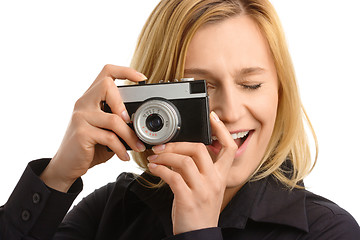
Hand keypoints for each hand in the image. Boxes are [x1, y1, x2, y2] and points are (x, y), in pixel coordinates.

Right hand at [40, 65, 146, 191]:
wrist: (66, 165)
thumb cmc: (89, 146)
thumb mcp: (104, 130)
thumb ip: (117, 121)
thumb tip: (141, 123)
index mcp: (90, 98)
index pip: (106, 72)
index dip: (125, 71)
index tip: (141, 78)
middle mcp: (83, 103)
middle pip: (106, 85)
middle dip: (124, 103)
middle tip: (131, 122)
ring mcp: (81, 117)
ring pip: (114, 119)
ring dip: (130, 136)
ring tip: (137, 147)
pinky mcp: (81, 133)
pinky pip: (109, 138)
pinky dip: (121, 148)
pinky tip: (124, 156)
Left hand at [147, 111, 236, 234]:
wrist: (197, 236)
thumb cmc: (199, 212)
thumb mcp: (206, 188)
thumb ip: (199, 170)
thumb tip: (180, 152)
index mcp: (221, 177)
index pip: (229, 148)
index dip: (222, 131)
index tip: (213, 118)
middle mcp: (215, 181)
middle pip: (200, 149)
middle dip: (178, 143)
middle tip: (163, 146)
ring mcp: (202, 190)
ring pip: (184, 161)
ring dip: (165, 156)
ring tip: (154, 157)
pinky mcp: (188, 199)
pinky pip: (172, 176)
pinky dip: (160, 169)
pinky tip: (154, 169)